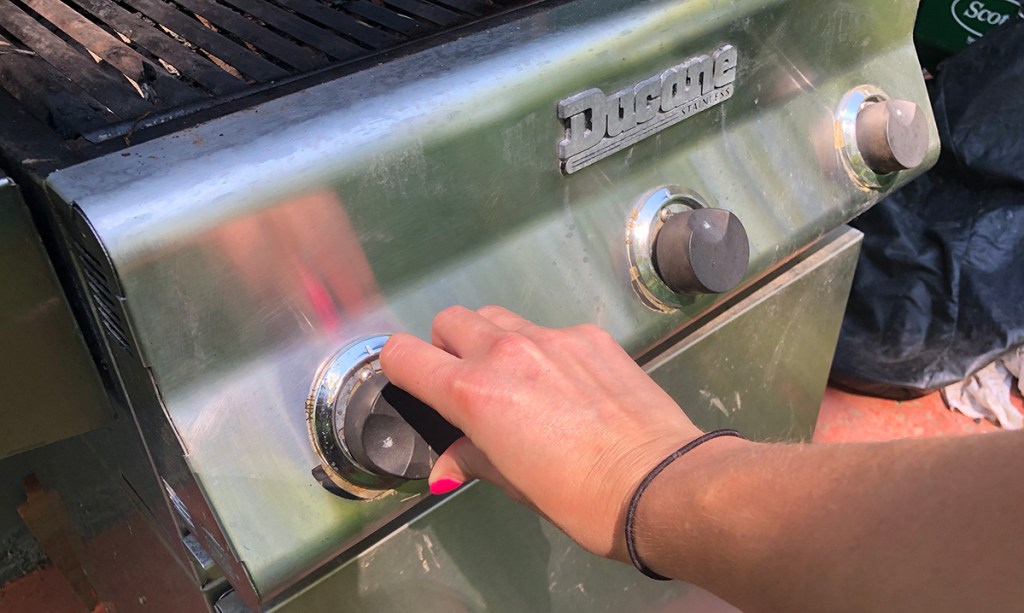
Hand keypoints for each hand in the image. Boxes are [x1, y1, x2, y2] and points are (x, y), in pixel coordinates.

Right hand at [380, 305, 703, 558]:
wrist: (659, 482)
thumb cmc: (580, 498)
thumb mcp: (514, 484)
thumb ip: (473, 459)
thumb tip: (445, 468)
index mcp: (474, 393)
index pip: (403, 354)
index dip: (399, 368)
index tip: (412, 383)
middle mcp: (506, 352)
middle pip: (450, 320)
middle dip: (446, 346)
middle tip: (466, 381)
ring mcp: (552, 337)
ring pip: (498, 316)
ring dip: (491, 339)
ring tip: (516, 377)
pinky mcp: (590, 336)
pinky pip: (549, 329)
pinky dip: (544, 349)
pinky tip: (568, 384)